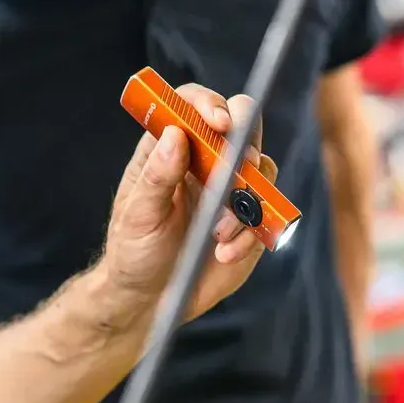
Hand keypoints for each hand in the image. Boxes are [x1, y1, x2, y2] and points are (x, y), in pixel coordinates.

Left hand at [101, 83, 274, 321]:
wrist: (152, 298)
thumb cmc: (135, 251)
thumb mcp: (137, 216)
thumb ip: (156, 177)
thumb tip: (176, 135)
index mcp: (171, 149)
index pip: (192, 105)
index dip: (209, 104)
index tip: (218, 124)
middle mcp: (205, 160)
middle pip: (241, 123)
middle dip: (244, 143)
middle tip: (236, 173)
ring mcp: (232, 188)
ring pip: (262, 168)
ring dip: (245, 201)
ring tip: (217, 234)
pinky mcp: (251, 219)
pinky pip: (268, 213)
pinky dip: (251, 233)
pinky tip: (223, 254)